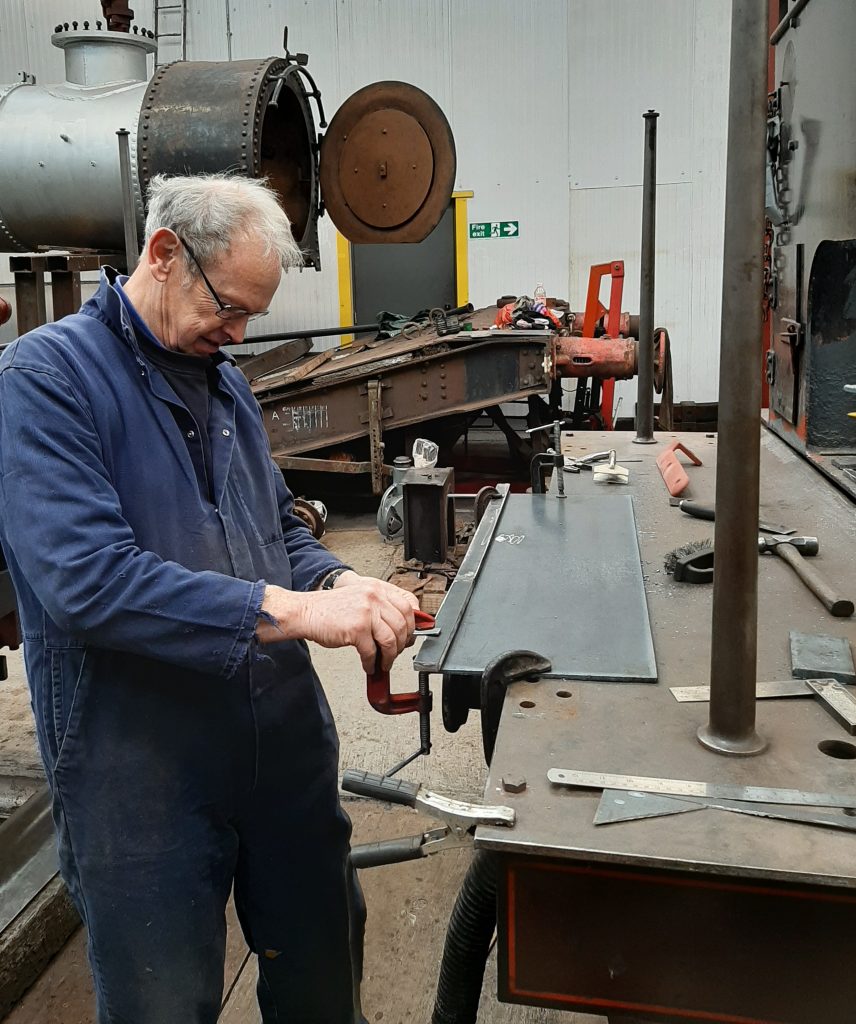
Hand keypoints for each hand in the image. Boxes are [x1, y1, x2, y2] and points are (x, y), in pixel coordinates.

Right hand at [256, 572, 419, 672]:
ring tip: (383, 663)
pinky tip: (368, 665)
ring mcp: (366, 612)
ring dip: (389, 656)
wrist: (306, 612)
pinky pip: (372, 651)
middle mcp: (374, 597)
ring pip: (391, 640)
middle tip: (397, 652)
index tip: (410, 634)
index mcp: (377, 588)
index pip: (408, 605)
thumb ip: (379, 607)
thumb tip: (400, 627)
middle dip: (403, 643)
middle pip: (403, 624)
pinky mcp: (357, 629)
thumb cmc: (330, 609)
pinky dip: (372, 663)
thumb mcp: (359, 599)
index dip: (413, 623)